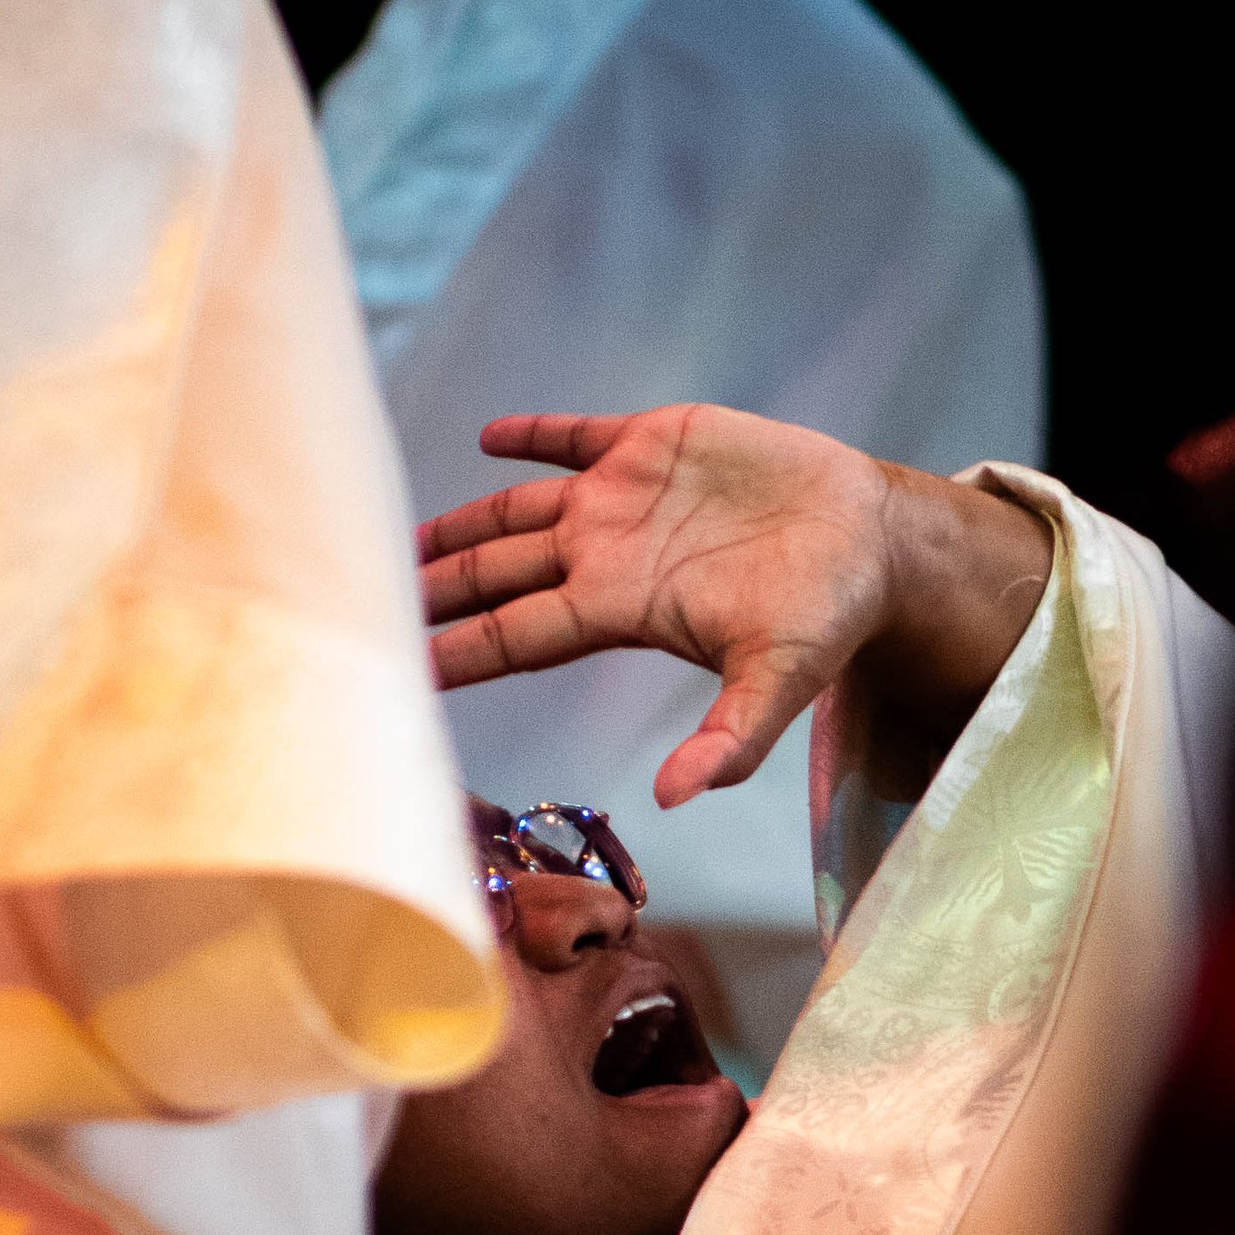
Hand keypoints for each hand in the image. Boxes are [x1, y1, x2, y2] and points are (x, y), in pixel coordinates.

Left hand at [420, 405, 1053, 808]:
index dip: (454, 647)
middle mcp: (603, 555)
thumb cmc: (825, 616)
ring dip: (463, 522)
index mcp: (618, 607)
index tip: (394, 665)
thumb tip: (672, 800)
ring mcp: (621, 497)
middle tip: (363, 599)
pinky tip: (491, 436)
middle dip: (435, 587)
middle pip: (495, 572)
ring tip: (409, 536)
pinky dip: (533, 435)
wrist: (872, 541)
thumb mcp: (778, 682)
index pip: (513, 633)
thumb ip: (728, 741)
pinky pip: (575, 436)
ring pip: (517, 509)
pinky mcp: (653, 443)